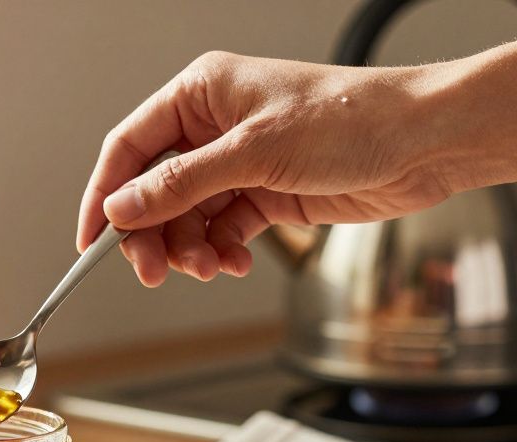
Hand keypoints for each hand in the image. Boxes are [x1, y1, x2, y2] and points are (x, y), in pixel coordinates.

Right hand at [77, 51, 450, 285]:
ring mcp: (240, 162)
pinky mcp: (266, 193)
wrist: (425, 142)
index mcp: (201, 94)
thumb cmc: (352, 118)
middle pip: (154, 190)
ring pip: (187, 217)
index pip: (129, 147)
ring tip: (209, 267)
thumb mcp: (255, 152)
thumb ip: (182, 184)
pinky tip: (234, 262)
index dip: (105, 195)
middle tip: (154, 272)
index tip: (90, 241)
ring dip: (191, 249)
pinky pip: (222, 229)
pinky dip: (222, 251)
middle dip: (152, 234)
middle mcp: (214, 127)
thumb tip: (123, 207)